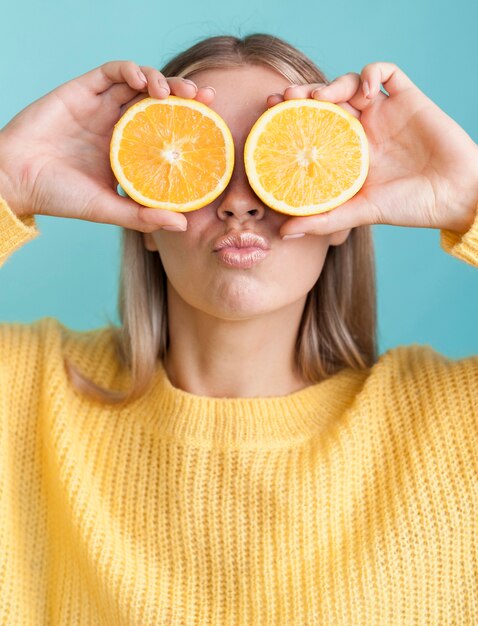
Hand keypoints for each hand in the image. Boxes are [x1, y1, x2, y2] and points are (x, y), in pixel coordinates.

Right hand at [0, 61, 214, 231]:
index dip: (190, 123)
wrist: (16, 181)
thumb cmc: (60, 197)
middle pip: (160, 102)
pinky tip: (145, 82)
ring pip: (140, 82)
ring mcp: (102, 107)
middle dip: (185, 95)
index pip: (166, 130)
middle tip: (206, 97)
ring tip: (177, 93)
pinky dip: (132, 70)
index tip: (214, 122)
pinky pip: (113, 72)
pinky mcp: (82, 90)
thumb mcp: (108, 209)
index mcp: (128, 150)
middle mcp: (119, 125)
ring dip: (163, 80)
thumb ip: (143, 215)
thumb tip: (182, 226)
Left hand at [267, 62, 477, 237]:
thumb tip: (283, 233)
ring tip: (321, 97)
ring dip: (331, 84)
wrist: (454, 196)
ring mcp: (384, 113)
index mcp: (347, 153)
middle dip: (302, 95)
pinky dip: (371, 74)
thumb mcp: (359, 213)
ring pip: (349, 84)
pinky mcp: (408, 99)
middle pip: (325, 102)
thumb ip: (323, 220)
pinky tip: (365, 91)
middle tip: (284, 98)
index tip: (267, 114)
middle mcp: (362, 130)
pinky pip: (387, 72)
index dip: (289, 118)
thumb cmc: (409, 207)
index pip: (311, 128)